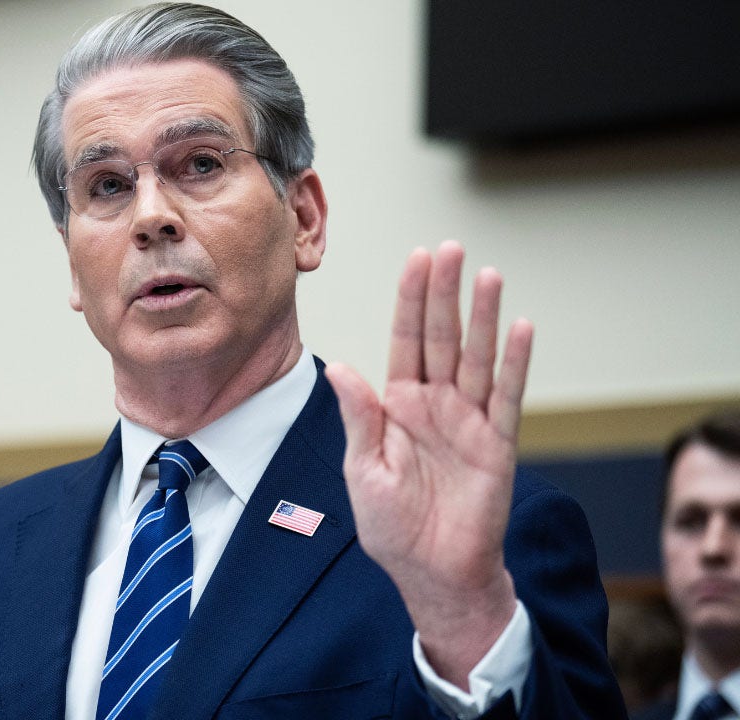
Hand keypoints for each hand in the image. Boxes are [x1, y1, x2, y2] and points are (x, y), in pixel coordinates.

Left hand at [323, 241, 531, 683]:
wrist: (431, 573)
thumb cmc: (392, 526)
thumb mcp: (363, 470)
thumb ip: (360, 417)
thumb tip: (341, 368)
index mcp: (398, 407)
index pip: (406, 342)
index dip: (411, 302)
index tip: (417, 260)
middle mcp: (435, 406)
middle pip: (442, 339)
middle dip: (445, 294)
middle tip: (451, 250)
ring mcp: (468, 422)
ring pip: (477, 359)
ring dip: (483, 318)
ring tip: (488, 275)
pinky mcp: (496, 446)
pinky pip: (507, 399)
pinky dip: (514, 365)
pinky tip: (520, 329)